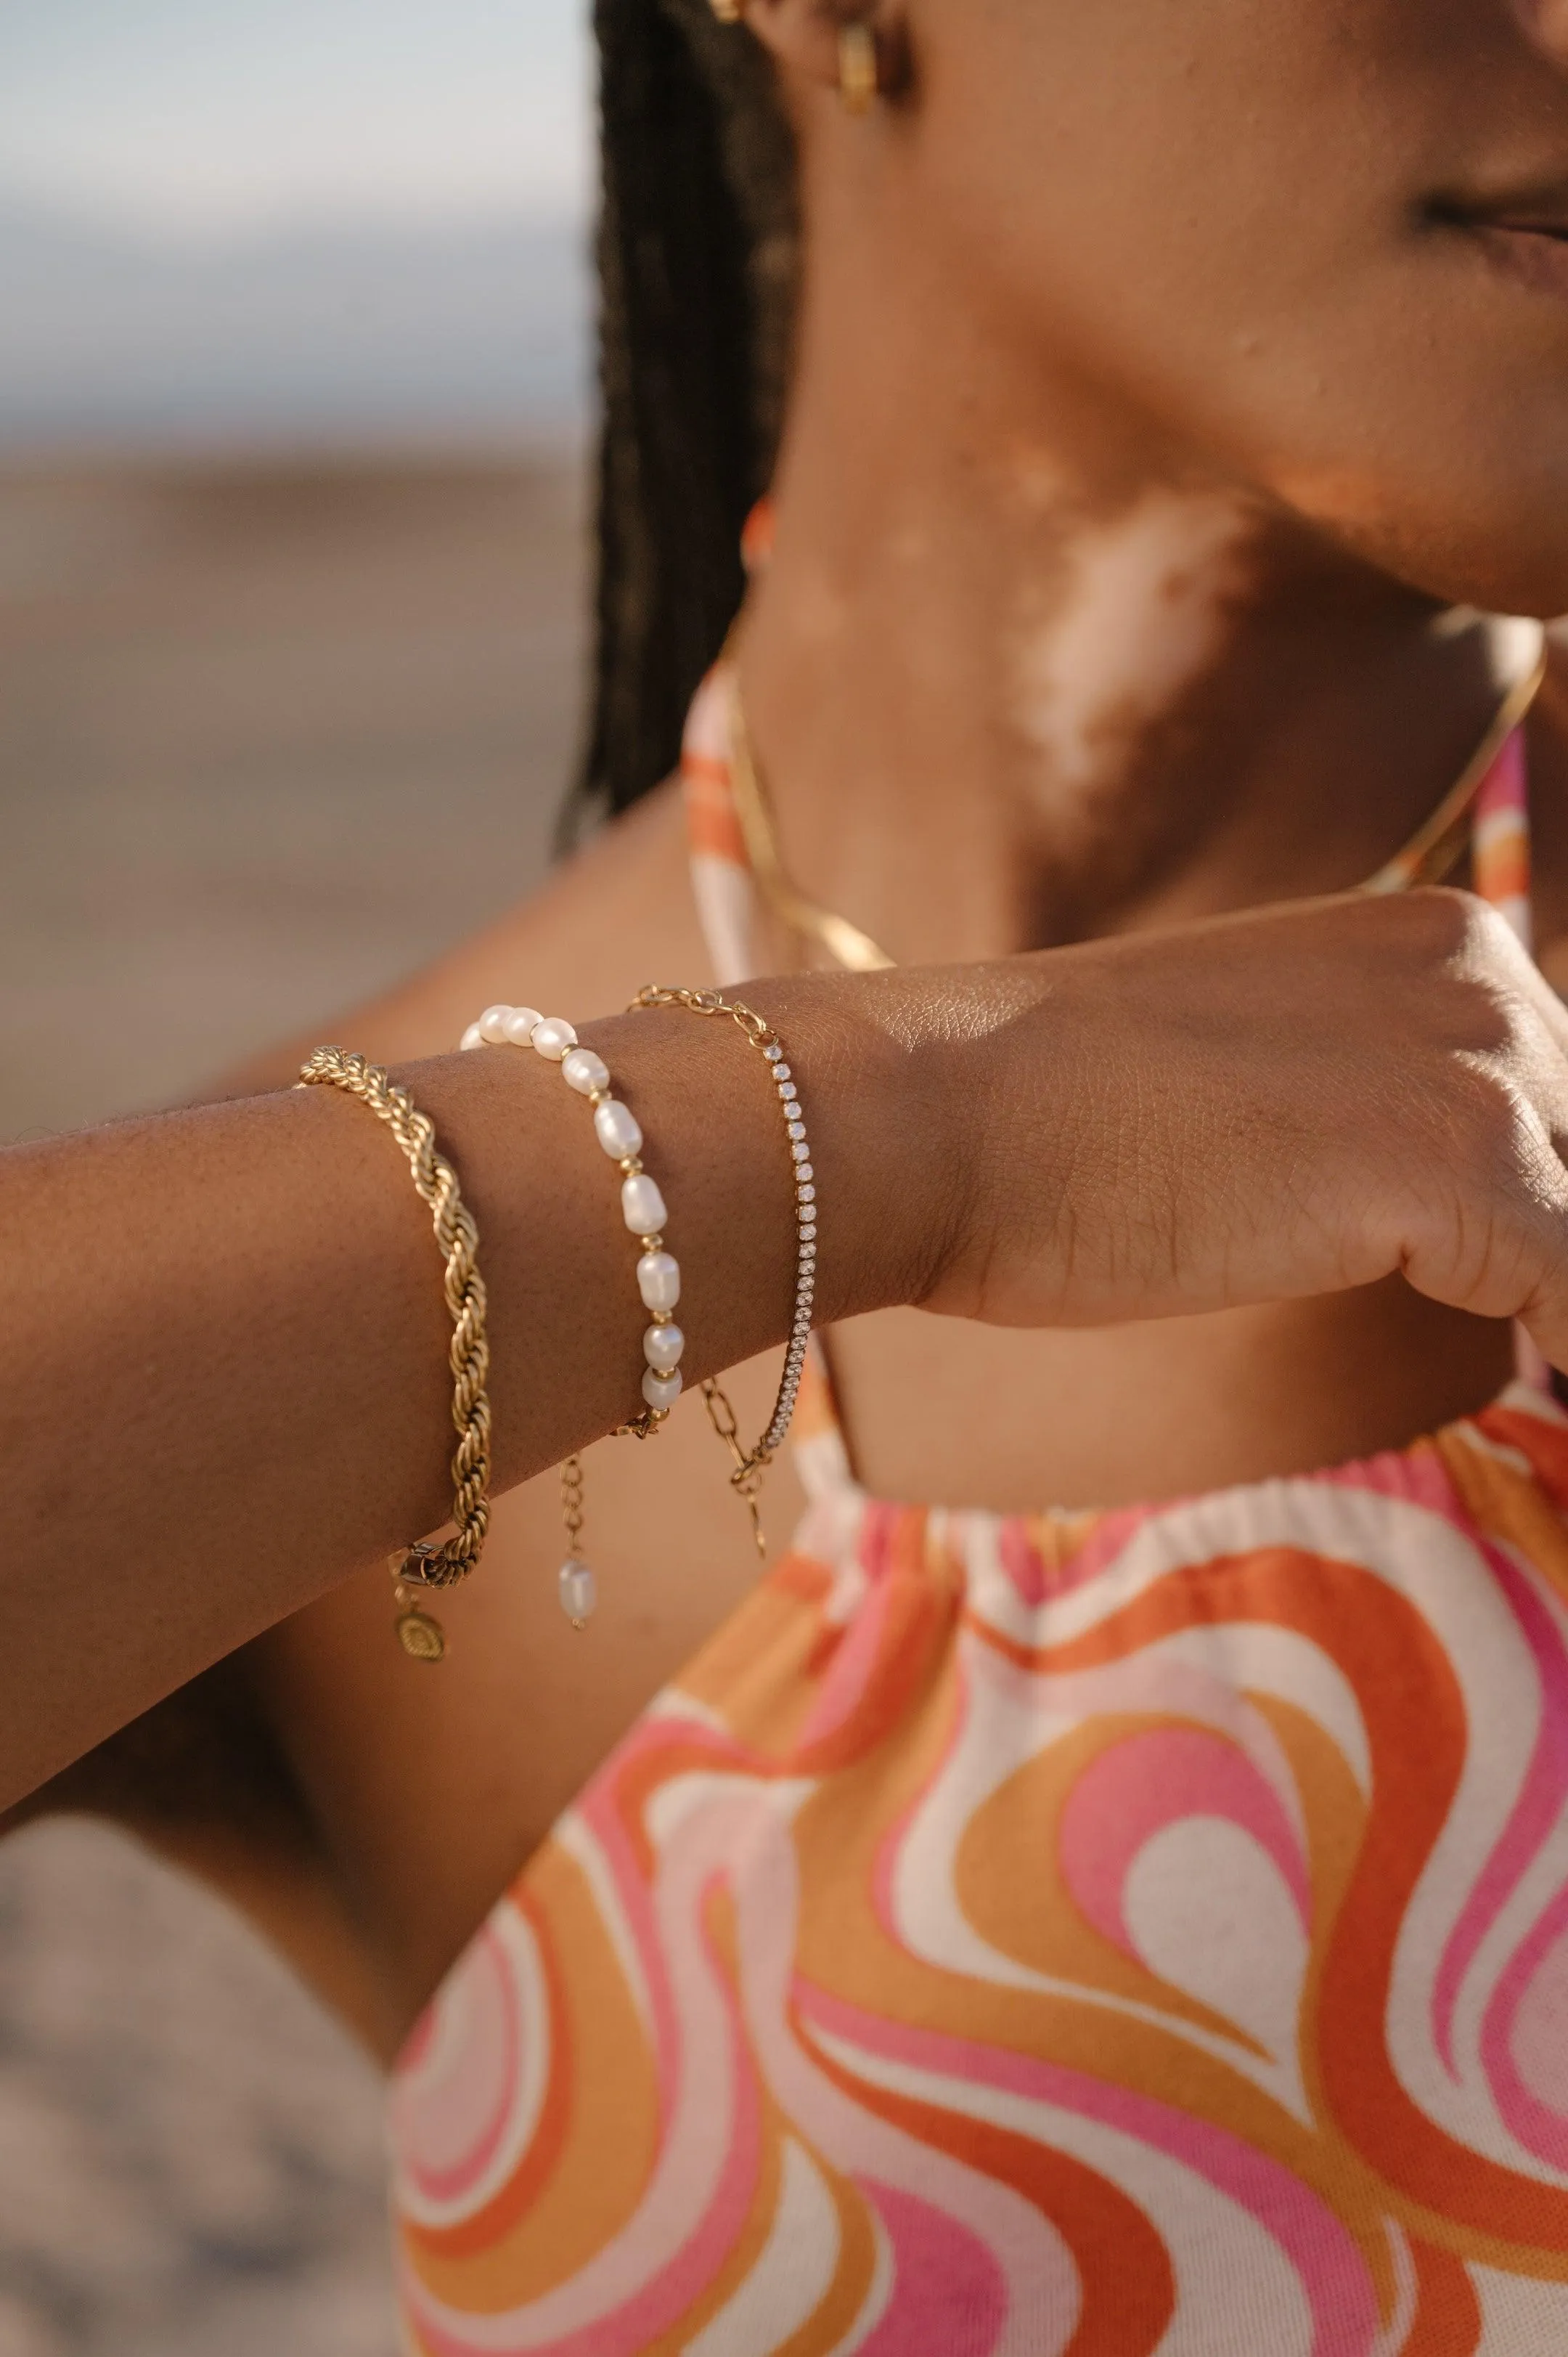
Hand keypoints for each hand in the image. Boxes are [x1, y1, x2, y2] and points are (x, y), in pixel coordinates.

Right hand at [915, 888, 1567, 1365]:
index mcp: (1433, 939)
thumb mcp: (1257, 1081)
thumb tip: (1448, 1224)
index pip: (1566, 1103)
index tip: (1526, 1308)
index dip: (1545, 1220)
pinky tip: (1535, 1408)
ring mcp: (1477, 1058)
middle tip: (1527, 1355)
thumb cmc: (1053, 1124)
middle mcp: (1481, 970)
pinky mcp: (1462, 1161)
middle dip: (1554, 1258)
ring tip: (1533, 1382)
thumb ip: (1367, 1114)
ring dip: (1562, 1310)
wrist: (937, 1113)